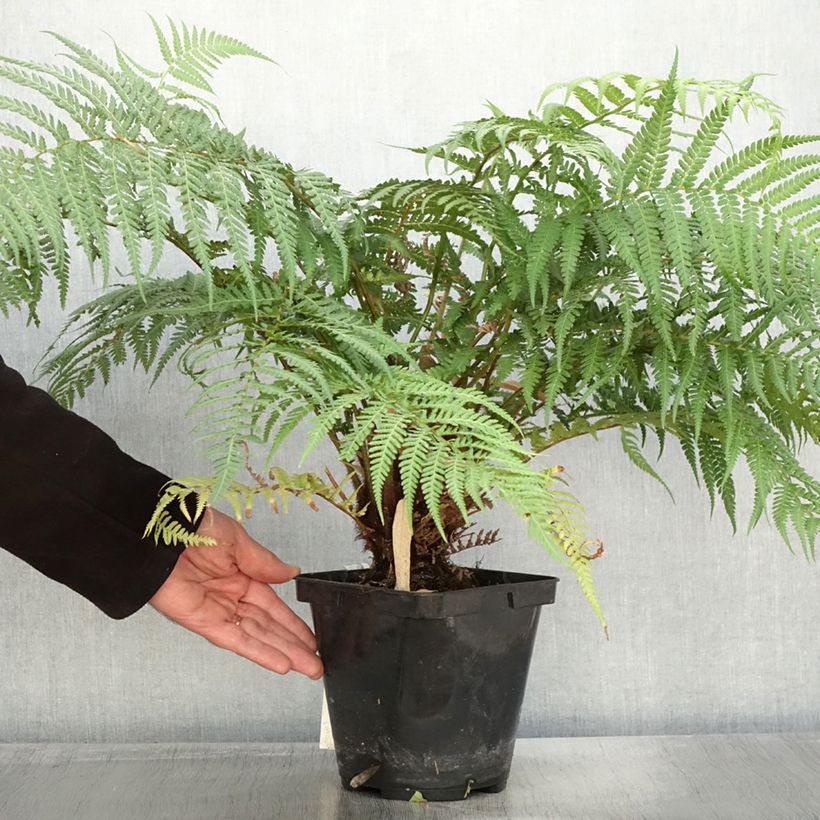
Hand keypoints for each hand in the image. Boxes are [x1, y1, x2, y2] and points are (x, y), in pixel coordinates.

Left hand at [149, 507, 321, 678]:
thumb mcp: (239, 540)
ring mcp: (217, 610)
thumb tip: (291, 573)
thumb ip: (265, 563)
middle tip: (315, 662)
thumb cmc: (192, 526)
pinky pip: (235, 639)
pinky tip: (279, 663)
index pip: (273, 605)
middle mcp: (229, 594)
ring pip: (257, 636)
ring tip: (307, 667)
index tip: (310, 637)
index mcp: (239, 573)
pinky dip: (258, 652)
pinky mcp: (203, 621)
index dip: (293, 623)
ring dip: (283, 653)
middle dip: (293, 645)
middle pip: (268, 626)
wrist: (158, 532)